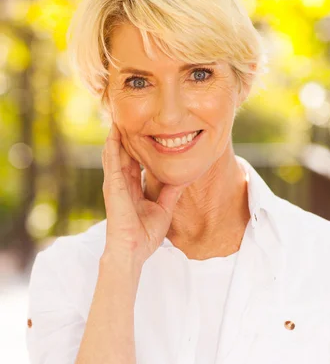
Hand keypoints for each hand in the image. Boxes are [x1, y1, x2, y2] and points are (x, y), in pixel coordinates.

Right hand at [102, 122, 187, 262]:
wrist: (133, 250)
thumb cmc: (144, 235)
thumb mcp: (164, 209)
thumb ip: (171, 193)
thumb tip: (182, 178)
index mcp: (132, 188)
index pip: (133, 161)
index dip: (137, 145)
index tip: (143, 129)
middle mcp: (121, 183)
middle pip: (122, 152)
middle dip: (125, 134)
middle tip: (129, 113)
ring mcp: (114, 183)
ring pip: (114, 152)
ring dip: (116, 134)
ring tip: (119, 113)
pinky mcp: (112, 186)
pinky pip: (111, 160)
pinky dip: (112, 144)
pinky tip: (115, 130)